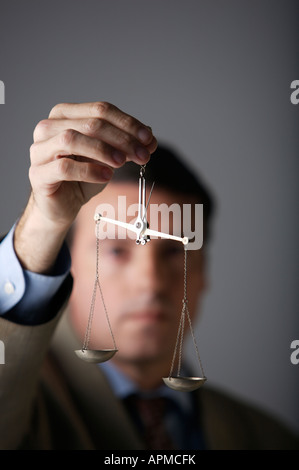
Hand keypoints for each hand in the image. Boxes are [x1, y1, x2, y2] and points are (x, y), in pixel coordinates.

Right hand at [15, 102, 156, 272]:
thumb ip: (125, 144)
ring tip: (123, 162)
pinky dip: (89, 170)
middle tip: (143, 154)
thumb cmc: (82, 178)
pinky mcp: (38, 174)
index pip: (100, 110)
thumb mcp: (108, 158)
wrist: (61, 206)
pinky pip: (64, 167)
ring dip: (103, 150)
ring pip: (72, 139)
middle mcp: (48, 128)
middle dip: (122, 138)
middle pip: (90, 123)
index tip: (149, 139)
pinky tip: (107, 176)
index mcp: (65, 115)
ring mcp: (39, 150)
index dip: (128, 123)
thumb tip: (150, 136)